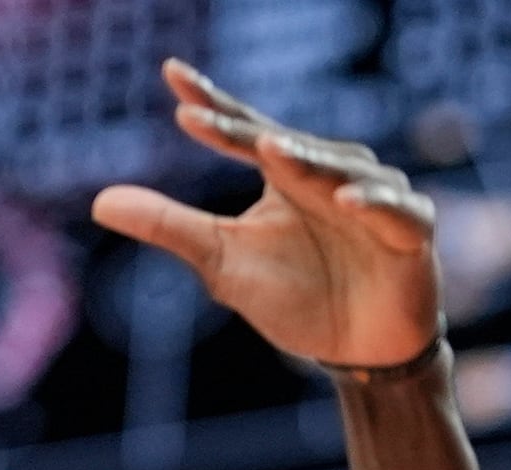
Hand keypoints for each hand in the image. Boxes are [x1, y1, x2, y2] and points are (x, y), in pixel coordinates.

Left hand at [93, 60, 441, 370]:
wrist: (360, 354)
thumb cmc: (298, 300)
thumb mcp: (223, 263)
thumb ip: (170, 227)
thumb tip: (98, 200)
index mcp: (286, 172)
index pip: (245, 129)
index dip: (212, 104)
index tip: (171, 73)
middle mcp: (331, 172)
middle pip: (286, 144)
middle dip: (246, 131)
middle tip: (200, 116)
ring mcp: (375, 199)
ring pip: (340, 168)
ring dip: (307, 158)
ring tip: (270, 149)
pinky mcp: (412, 232)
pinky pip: (395, 210)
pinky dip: (373, 203)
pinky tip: (344, 199)